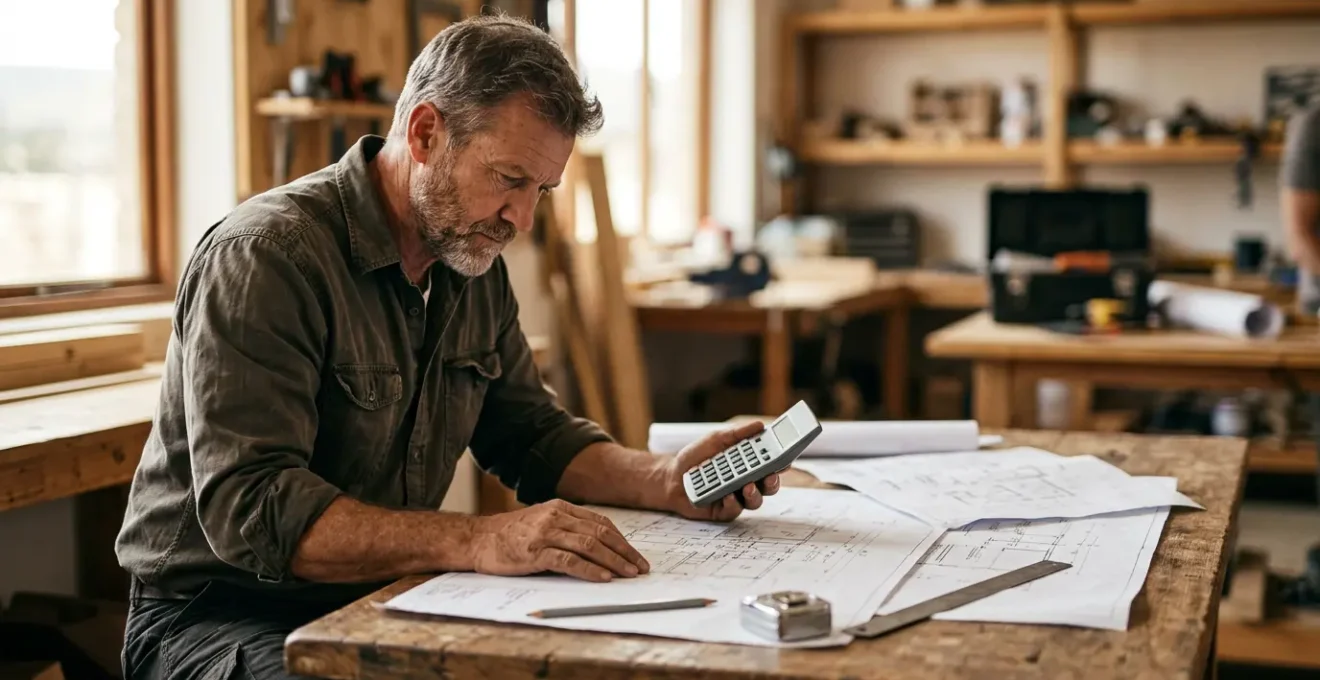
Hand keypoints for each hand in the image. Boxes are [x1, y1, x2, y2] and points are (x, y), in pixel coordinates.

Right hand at [468, 499, 650, 582]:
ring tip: (629, 574)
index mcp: (561, 509)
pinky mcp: (535, 552)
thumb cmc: (511, 536)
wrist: (477, 539)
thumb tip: (599, 547)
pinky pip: (569, 561)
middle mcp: (556, 517)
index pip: (600, 523)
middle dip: (624, 552)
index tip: (635, 556)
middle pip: (600, 534)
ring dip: (613, 561)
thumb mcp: (542, 523)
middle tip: (640, 568)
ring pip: (589, 545)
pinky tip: (603, 577)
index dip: (622, 540)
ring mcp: (545, 534)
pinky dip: (589, 569)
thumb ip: (567, 529)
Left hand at [659, 420, 782, 521]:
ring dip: (755, 494)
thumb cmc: (696, 457)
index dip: (781, 463)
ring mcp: (736, 497)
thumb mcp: (716, 439)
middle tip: (770, 476)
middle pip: (769, 486)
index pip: (771, 465)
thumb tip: (760, 425)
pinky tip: (727, 496)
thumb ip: (737, 433)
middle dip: (773, 482)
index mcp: (748, 464)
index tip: (786, 459)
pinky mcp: (724, 511)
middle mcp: (746, 482)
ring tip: (747, 486)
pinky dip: (732, 503)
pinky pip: (734, 510)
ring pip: (755, 501)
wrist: (671, 476)